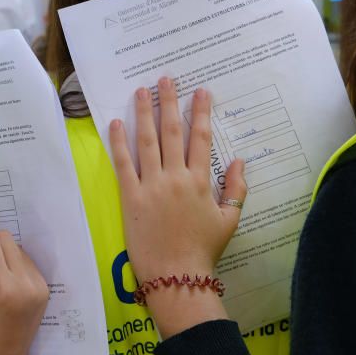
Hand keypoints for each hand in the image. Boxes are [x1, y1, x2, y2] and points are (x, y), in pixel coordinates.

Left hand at [109, 78, 245, 337]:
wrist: (177, 276)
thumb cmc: (204, 250)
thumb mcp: (229, 219)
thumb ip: (236, 189)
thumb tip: (239, 162)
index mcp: (201, 181)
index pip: (201, 138)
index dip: (200, 112)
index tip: (200, 91)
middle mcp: (176, 177)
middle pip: (172, 132)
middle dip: (169, 102)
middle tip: (166, 78)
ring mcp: (151, 185)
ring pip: (146, 141)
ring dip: (144, 113)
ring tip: (142, 91)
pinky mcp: (130, 197)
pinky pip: (123, 164)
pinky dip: (118, 142)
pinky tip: (115, 122)